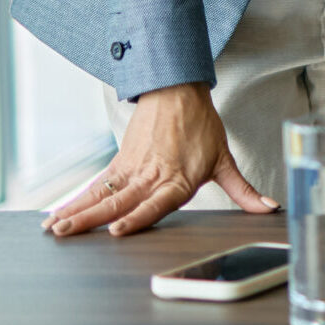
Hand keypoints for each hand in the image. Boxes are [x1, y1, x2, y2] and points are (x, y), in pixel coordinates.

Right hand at [42, 83, 275, 237]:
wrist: (179, 91)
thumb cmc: (202, 127)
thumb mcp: (225, 160)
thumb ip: (243, 190)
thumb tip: (269, 209)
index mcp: (179, 180)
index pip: (156, 204)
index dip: (137, 218)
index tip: (117, 230)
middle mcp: (153, 177)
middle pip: (120, 201)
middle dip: (92, 220)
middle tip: (67, 233)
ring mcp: (134, 170)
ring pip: (103, 194)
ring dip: (77, 212)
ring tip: (55, 227)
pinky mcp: (120, 163)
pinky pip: (96, 186)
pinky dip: (76, 200)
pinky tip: (57, 215)